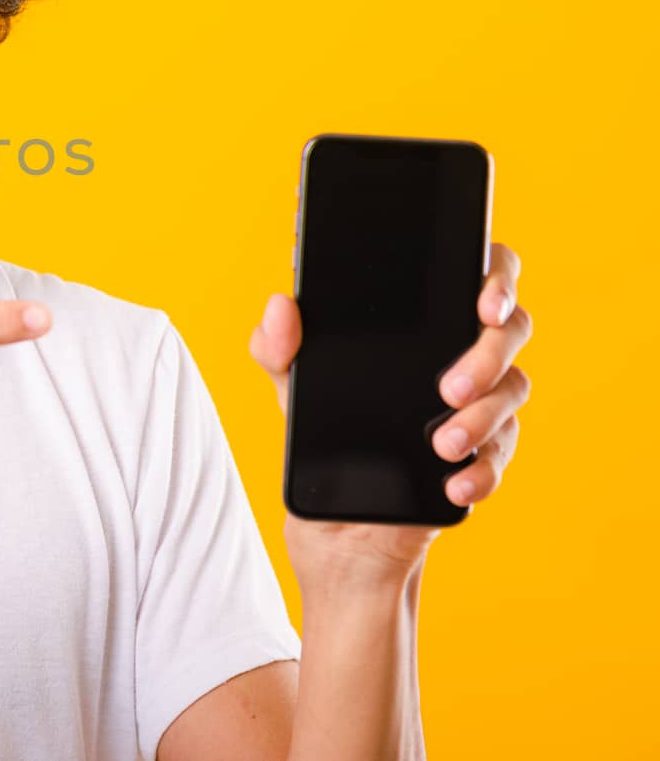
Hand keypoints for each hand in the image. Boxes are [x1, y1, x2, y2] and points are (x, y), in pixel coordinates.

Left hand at [249, 242, 533, 585]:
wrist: (336, 519)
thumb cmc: (325, 426)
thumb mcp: (292, 383)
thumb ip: (278, 345)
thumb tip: (279, 306)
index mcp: (422, 320)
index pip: (477, 274)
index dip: (495, 278)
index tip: (482, 303)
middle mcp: (461, 351)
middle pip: (510, 328)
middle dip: (488, 355)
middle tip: (447, 388)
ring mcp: (480, 400)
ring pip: (513, 389)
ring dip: (483, 416)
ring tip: (442, 444)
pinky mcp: (484, 451)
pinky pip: (503, 452)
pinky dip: (483, 469)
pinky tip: (455, 481)